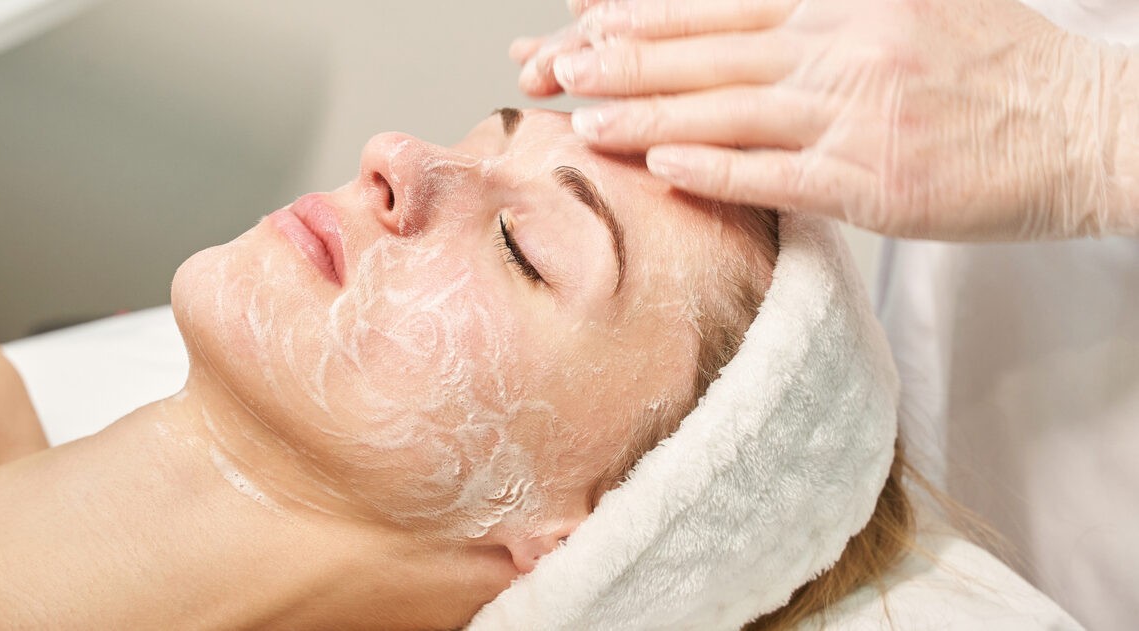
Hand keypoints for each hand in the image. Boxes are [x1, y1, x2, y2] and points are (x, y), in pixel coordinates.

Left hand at [513, 0, 1138, 240]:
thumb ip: (829, 10)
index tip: (582, 21)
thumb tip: (753, 18)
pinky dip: (715, 168)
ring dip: (646, 114)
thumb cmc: (1000, 69)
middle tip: (549, 66)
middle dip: (619, 59)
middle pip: (705, 52)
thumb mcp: (912, 6)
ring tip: (578, 117)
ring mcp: (857, 115)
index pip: (719, 5)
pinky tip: (661, 166)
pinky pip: (777, 174)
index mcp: (847, 3)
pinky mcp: (874, 183)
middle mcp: (843, 48)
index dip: (643, 13)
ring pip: (727, 110)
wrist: (1086, 126)